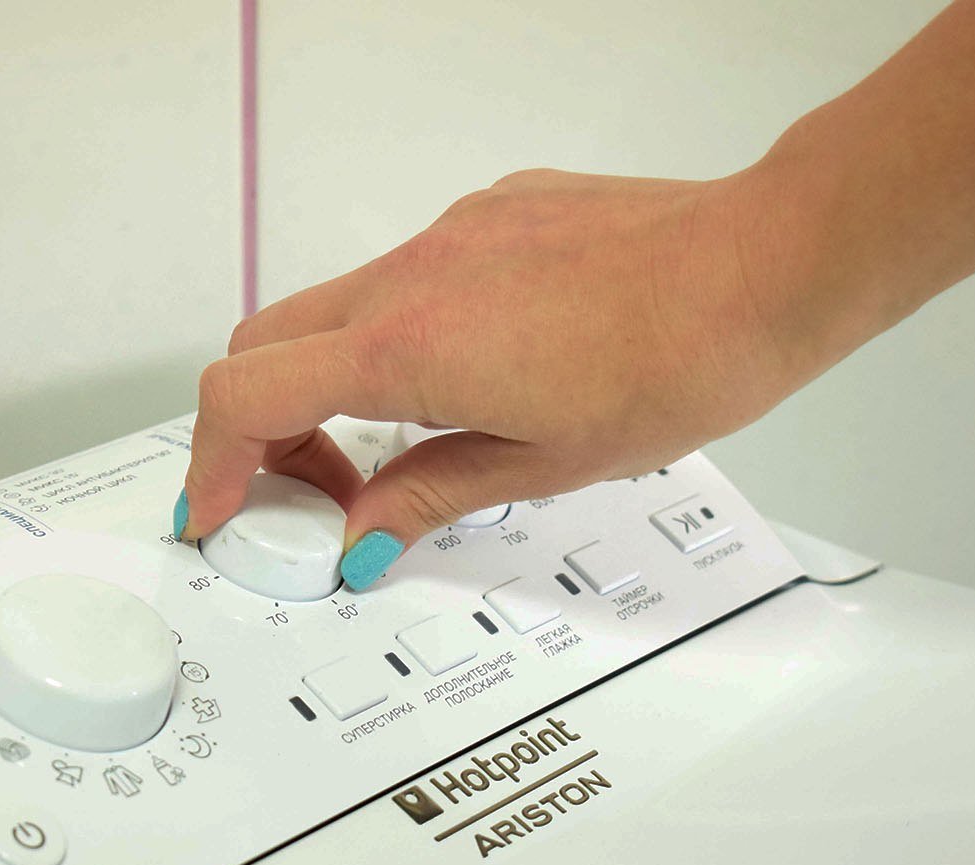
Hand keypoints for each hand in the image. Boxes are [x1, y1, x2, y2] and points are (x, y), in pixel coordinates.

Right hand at [176, 165, 825, 588]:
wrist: (765, 266)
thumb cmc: (677, 360)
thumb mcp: (540, 464)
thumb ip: (425, 496)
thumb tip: (362, 538)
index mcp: (407, 349)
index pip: (245, 397)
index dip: (210, 465)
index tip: (214, 512)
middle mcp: (408, 278)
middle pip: (263, 346)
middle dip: (262, 428)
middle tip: (314, 493)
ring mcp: (444, 236)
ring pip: (330, 311)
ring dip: (328, 383)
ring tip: (398, 446)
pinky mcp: (484, 216)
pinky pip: (400, 280)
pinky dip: (394, 338)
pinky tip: (468, 374)